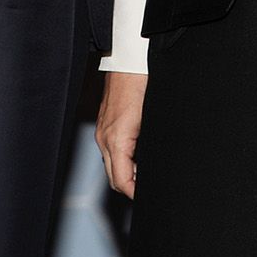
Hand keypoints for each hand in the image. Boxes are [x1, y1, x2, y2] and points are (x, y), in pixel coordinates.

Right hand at [96, 71, 147, 198]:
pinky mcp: (104, 125)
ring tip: (146, 173)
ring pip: (111, 165)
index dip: (136, 193)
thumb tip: (155, 166)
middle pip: (114, 178)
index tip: (149, 196)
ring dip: (126, 173)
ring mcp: (102, 132)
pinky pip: (110, 151)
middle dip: (130, 187)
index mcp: (116, 140)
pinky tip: (137, 156)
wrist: (127, 60)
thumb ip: (149, 147)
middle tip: (149, 189)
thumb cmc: (140, 83)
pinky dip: (121, 160)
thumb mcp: (150, 119)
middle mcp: (104, 138)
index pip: (122, 181)